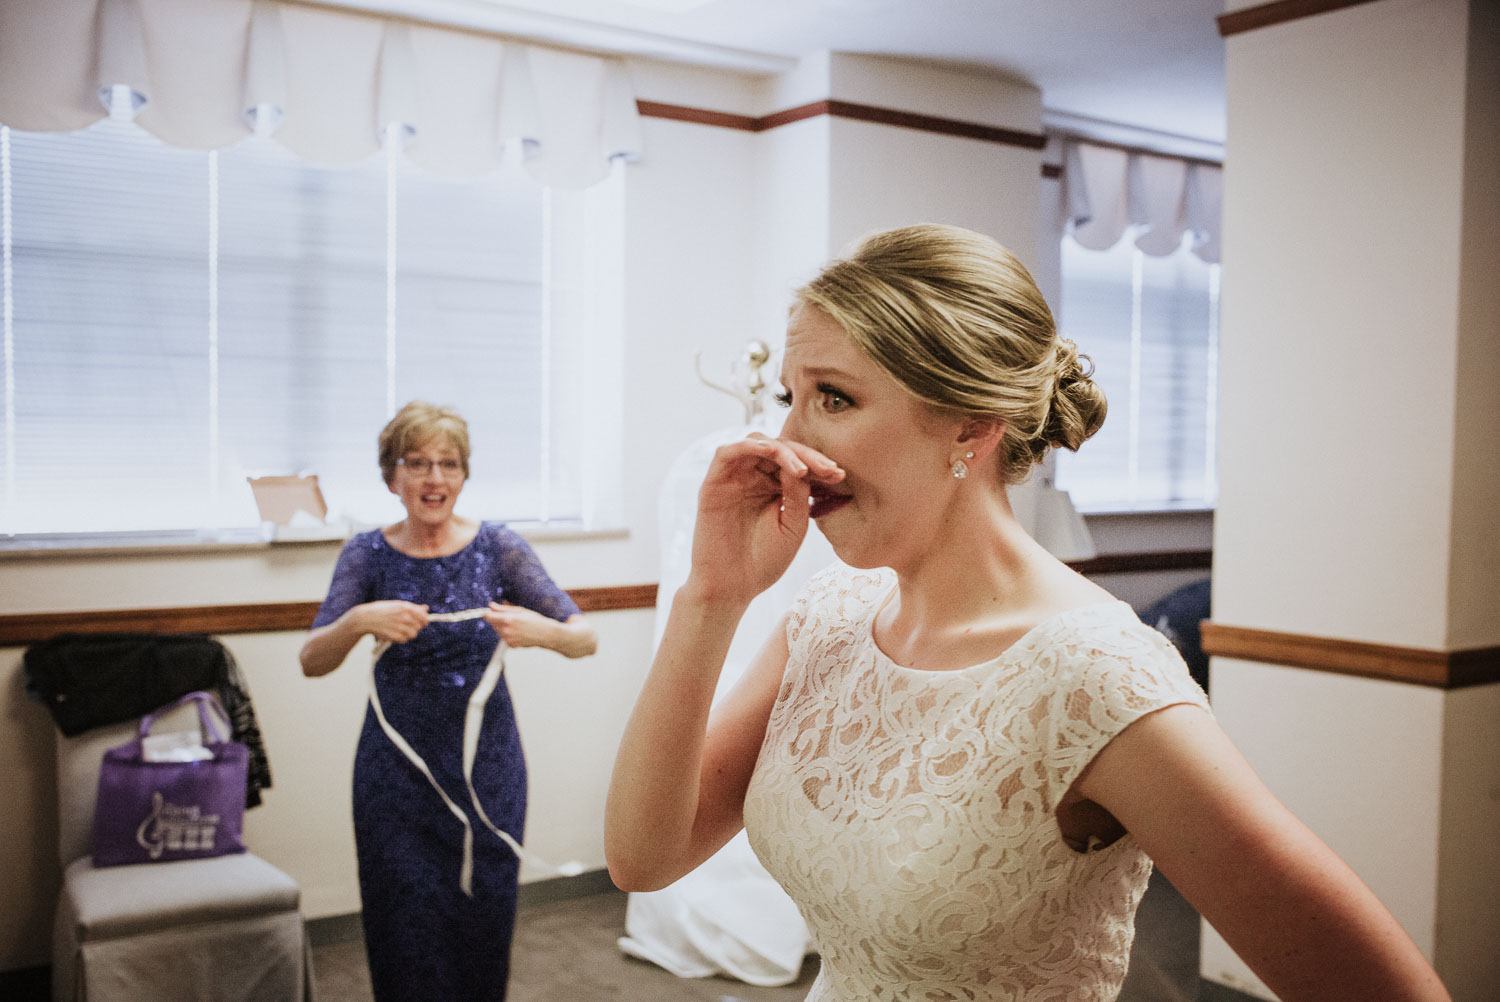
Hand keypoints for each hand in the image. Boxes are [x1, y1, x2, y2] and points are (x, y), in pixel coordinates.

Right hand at [353, 600, 428, 644]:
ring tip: (399, 629)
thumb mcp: (397, 605)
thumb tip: (426, 608)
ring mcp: (400, 627)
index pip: (424, 617)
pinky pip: (404, 640)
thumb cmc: (381, 610)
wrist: (365, 619)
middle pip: (419, 626)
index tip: (420, 621)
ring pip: (413, 634)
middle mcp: (404, 617)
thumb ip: (413, 607)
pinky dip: (400, 638)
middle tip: (405, 625)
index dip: (423, 620)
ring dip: (408, 633)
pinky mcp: (395, 636)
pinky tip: (393, 633)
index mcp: (406, 607)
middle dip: (415, 626)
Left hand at [485, 601, 560, 649]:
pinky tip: (519, 632)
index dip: (486, 613)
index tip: (486, 611)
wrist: (545, 634)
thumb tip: (490, 605)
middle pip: (493, 624)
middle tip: (510, 617)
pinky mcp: (511, 645)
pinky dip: (508, 634)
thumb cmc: (534, 620)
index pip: (489, 616)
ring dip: (503, 627)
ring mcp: (508, 639)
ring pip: (498, 631)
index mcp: (508, 619)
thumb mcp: (520, 610)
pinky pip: (504, 638)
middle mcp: (507, 630)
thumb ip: (503, 608)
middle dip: (498, 619)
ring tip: (517, 625)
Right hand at [687, 433, 843, 607]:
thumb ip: (798, 494)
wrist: (732, 588)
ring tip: (802, 468)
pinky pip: (726, 452)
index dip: (818, 465)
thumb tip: (803, 465)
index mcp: (773, 488)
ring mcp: (733, 479)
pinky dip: (749, 446)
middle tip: (828, 470)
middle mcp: (753, 478)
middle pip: (780, 448)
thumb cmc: (763, 562)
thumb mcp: (792, 526)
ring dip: (781, 450)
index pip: (796, 463)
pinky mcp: (713, 483)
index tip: (839, 476)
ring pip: (756, 443)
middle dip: (807, 456)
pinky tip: (771, 453)